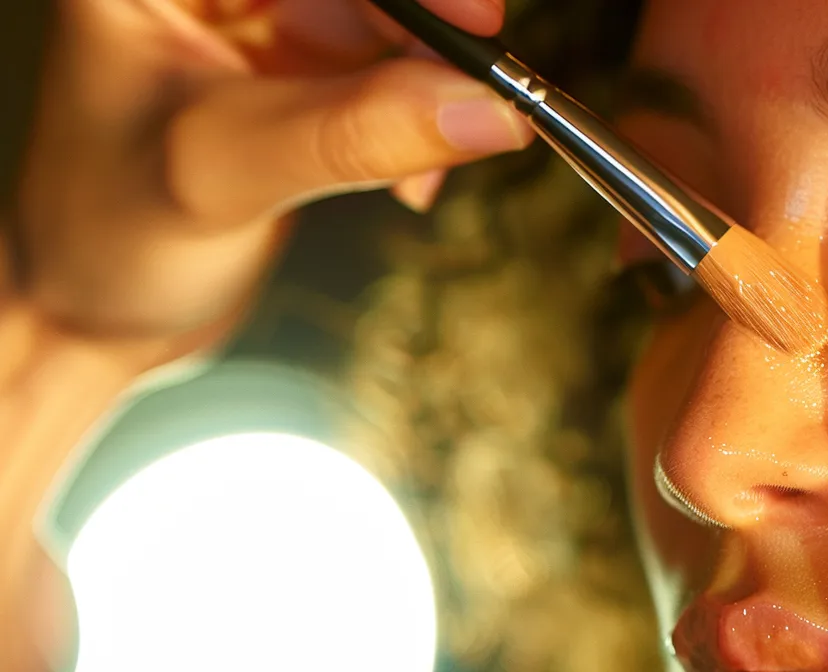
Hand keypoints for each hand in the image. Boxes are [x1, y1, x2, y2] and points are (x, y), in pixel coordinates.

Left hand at [3, 1, 530, 667]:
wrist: (94, 318)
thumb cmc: (102, 238)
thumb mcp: (223, 175)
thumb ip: (351, 132)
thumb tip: (482, 108)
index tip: (475, 20)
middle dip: (427, 31)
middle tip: (481, 86)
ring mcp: (257, 28)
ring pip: (387, 18)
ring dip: (431, 84)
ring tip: (429, 160)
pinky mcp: (297, 75)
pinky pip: (392, 69)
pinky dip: (421, 117)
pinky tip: (409, 174)